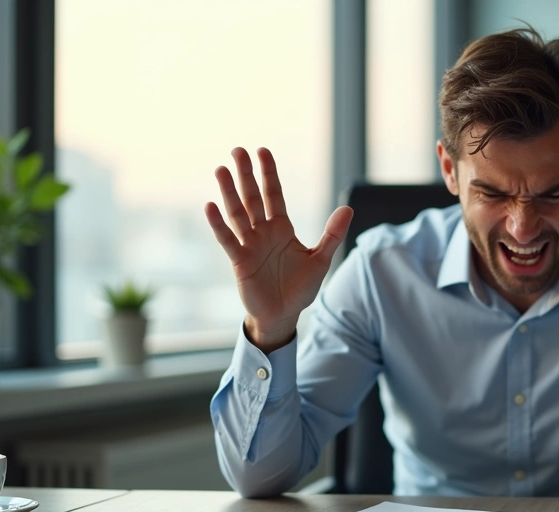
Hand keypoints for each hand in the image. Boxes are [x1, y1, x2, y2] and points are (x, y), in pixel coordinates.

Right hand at [204, 147, 352, 352]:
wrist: (284, 315)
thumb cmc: (299, 288)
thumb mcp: (320, 260)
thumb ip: (332, 235)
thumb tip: (348, 209)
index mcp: (281, 229)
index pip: (274, 195)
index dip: (269, 174)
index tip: (262, 151)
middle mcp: (263, 232)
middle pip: (253, 198)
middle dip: (246, 175)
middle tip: (237, 150)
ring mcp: (249, 245)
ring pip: (238, 214)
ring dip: (229, 192)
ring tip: (221, 169)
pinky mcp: (240, 262)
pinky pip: (228, 240)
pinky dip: (218, 224)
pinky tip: (210, 206)